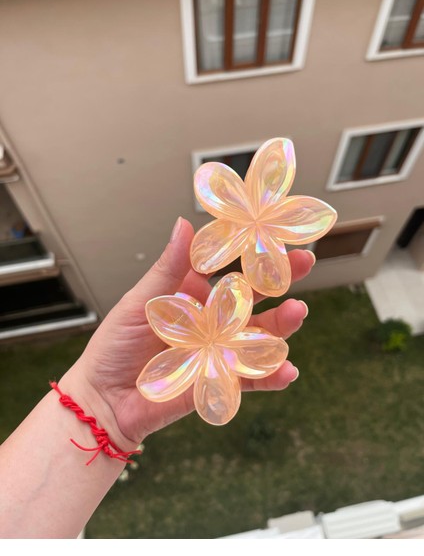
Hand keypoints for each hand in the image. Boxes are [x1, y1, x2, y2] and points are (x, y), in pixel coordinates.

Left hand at [60, 218, 313, 450]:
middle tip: (304, 261)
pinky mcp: (221, 381)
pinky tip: (287, 369)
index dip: (251, 251)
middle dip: (280, 280)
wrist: (104, 398)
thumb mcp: (141, 300)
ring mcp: (220, 351)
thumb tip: (184, 224)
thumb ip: (169, 268)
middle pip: (253, 299)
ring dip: (281, 326)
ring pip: (258, 336)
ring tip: (297, 313)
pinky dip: (271, 375)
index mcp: (194, 295)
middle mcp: (213, 321)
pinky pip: (251, 378)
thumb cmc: (115, 345)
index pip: (228, 268)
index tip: (272, 232)